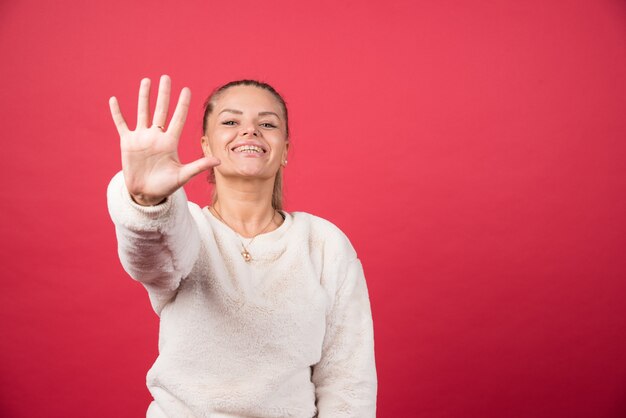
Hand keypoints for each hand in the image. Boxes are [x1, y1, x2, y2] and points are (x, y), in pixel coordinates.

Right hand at [109, 75, 219, 205]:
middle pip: (161, 110)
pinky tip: (114, 100)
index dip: (182, 105)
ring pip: (143, 112)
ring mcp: (141, 138)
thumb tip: (219, 161)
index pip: (178, 119)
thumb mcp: (183, 176)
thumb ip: (199, 166)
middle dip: (164, 94)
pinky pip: (121, 124)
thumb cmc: (166, 185)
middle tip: (166, 77)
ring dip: (144, 97)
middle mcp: (156, 136)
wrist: (146, 193)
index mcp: (170, 142)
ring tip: (146, 81)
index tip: (186, 89)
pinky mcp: (127, 143)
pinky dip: (117, 113)